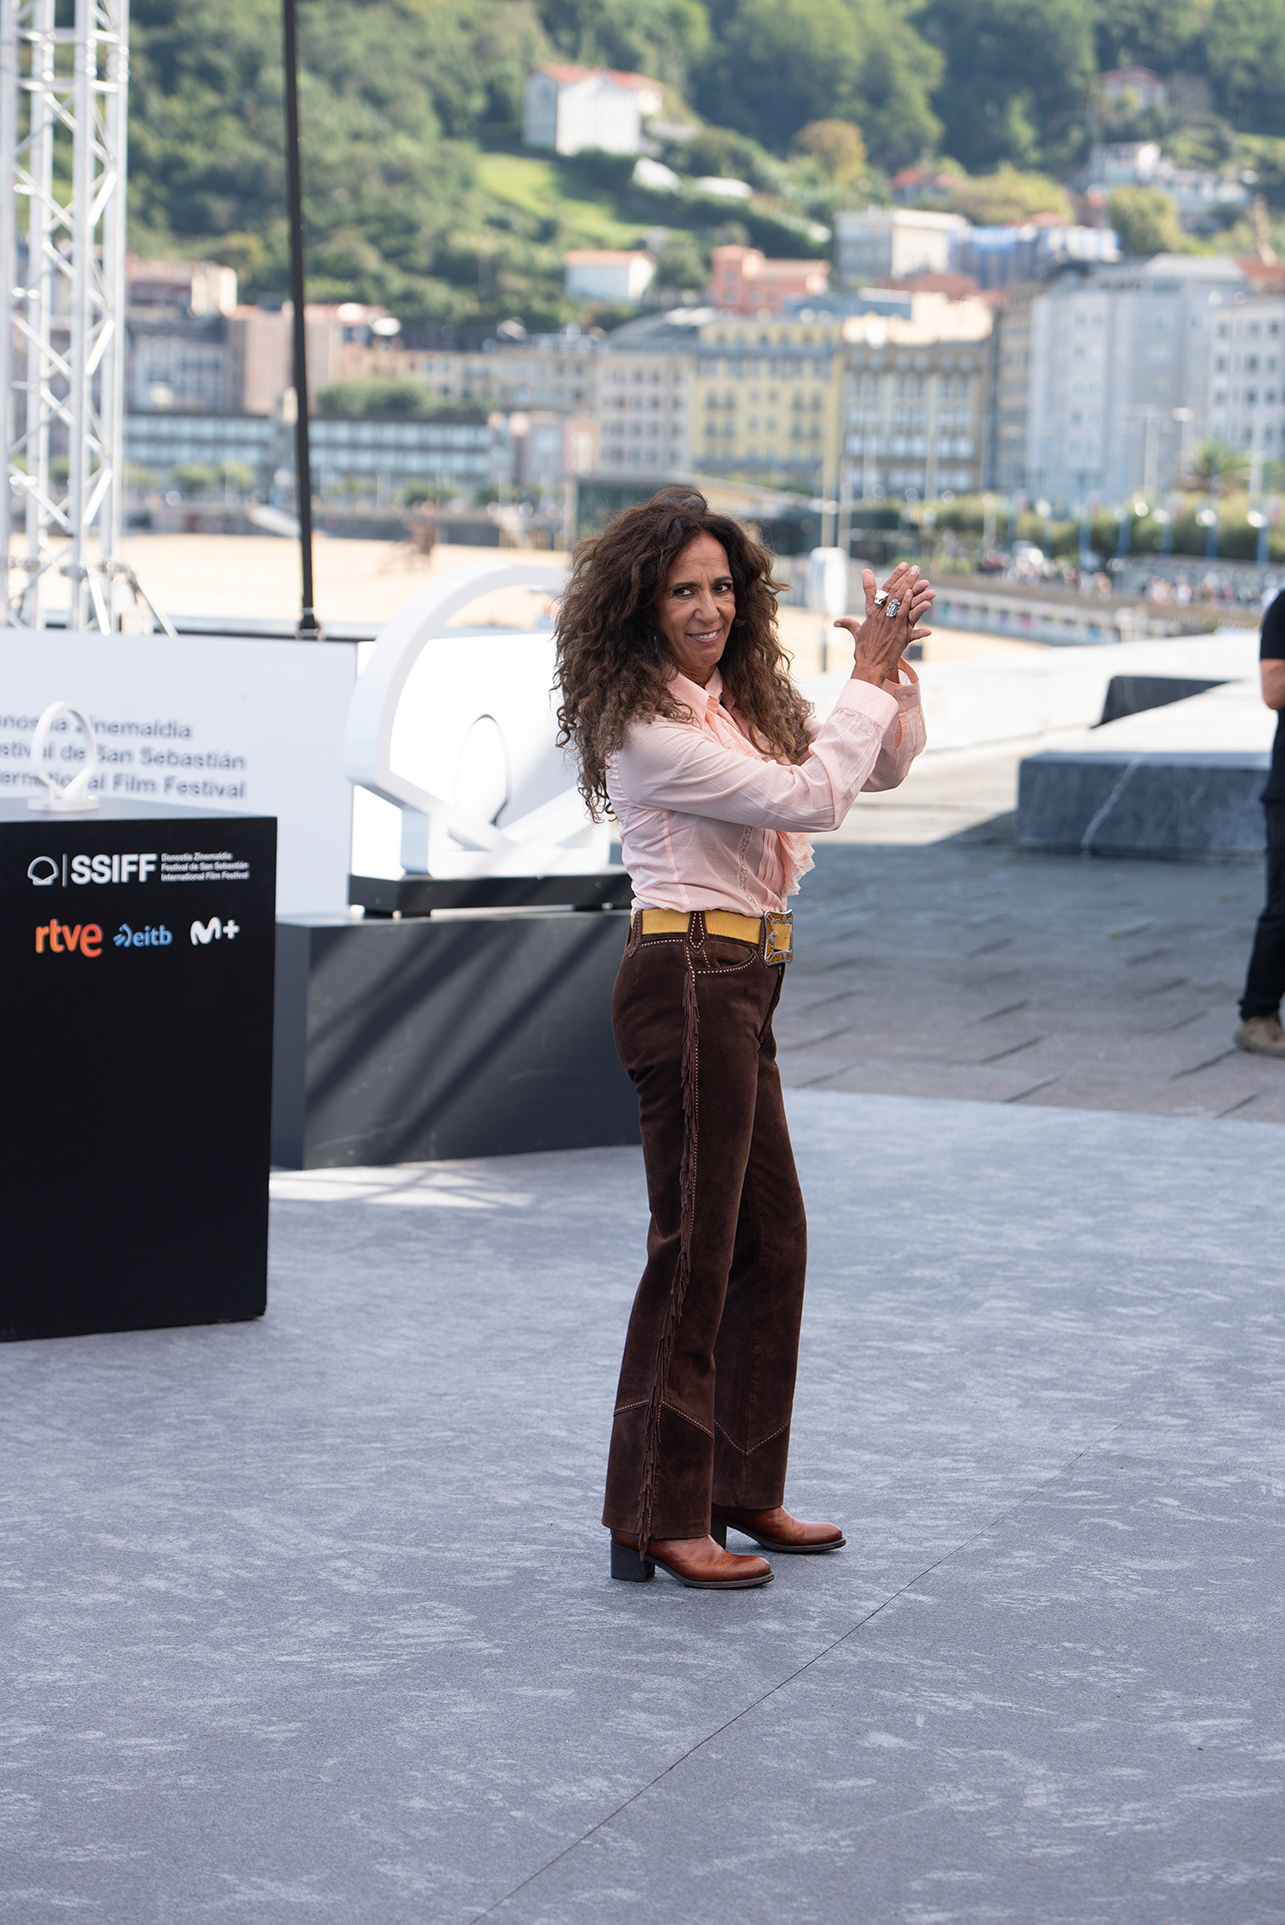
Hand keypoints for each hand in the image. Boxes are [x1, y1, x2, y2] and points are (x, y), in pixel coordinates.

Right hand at [833, 562, 934, 686]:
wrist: (868, 667)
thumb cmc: (863, 652)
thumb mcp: (856, 633)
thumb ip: (848, 624)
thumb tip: (836, 622)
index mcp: (872, 613)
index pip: (884, 590)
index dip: (894, 576)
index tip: (903, 565)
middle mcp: (881, 616)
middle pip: (894, 592)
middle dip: (906, 578)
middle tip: (915, 567)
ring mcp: (890, 624)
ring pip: (902, 602)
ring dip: (914, 589)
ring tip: (924, 579)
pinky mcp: (899, 634)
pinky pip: (908, 618)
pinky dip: (914, 608)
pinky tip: (923, 601)